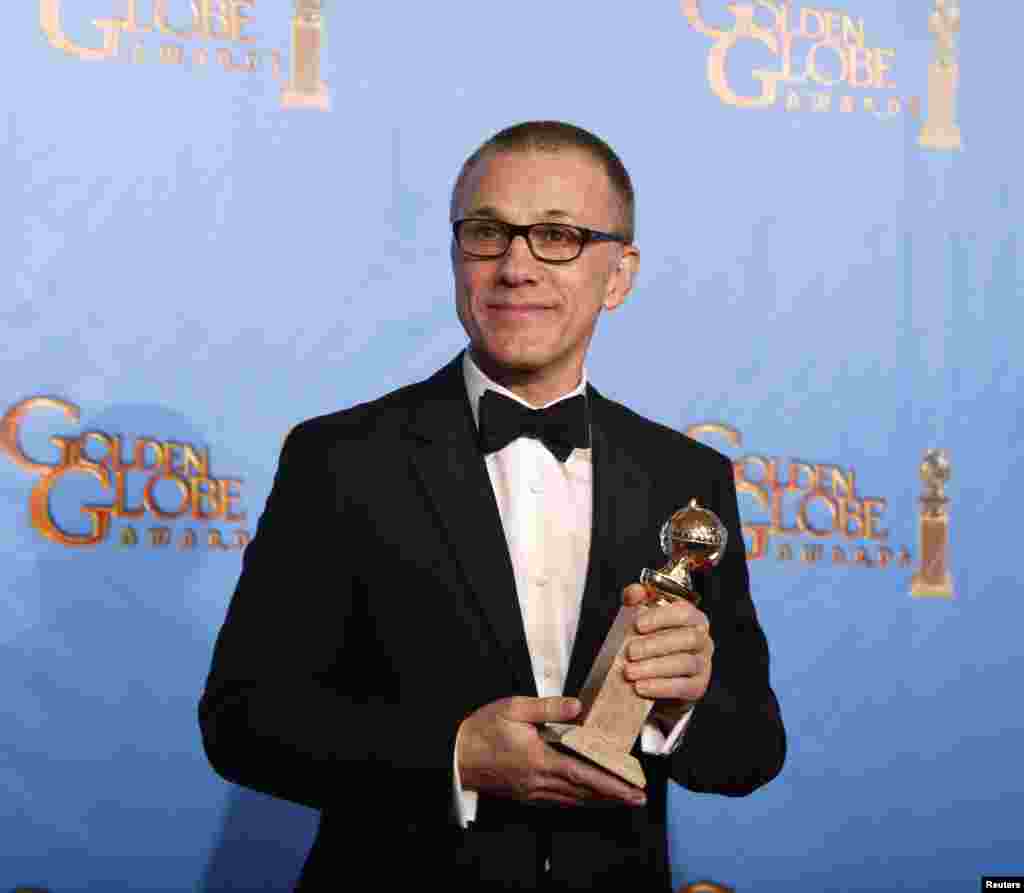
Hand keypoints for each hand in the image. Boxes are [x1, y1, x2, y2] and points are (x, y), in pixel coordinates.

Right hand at [456, 696, 646, 808]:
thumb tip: (578, 707)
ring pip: (572, 799)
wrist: (455, 755)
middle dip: (613, 796)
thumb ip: (548, 708)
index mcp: (539, 759)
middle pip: (584, 792)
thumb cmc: (482, 729)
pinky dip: (577, 800)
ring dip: (598, 800)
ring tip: (620, 797)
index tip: (633, 789)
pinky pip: (557, 801)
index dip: (611, 784)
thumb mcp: (514, 708)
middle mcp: (539, 780)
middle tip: (637, 797)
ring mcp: (531, 791)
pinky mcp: (524, 794)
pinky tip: (586, 796)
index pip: (584, 774)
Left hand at [622, 583, 713, 720]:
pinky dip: (661, 687)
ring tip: (629, 672)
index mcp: (692, 618)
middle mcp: (702, 639)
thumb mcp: (642, 618)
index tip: (638, 624)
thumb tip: (635, 592)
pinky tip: (640, 687)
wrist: (654, 676)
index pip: (684, 612)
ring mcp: (703, 663)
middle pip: (687, 638)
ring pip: (685, 663)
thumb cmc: (650, 641)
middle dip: (656, 645)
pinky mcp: (698, 686)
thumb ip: (637, 600)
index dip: (661, 617)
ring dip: (654, 668)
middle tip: (630, 652)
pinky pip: (684, 687)